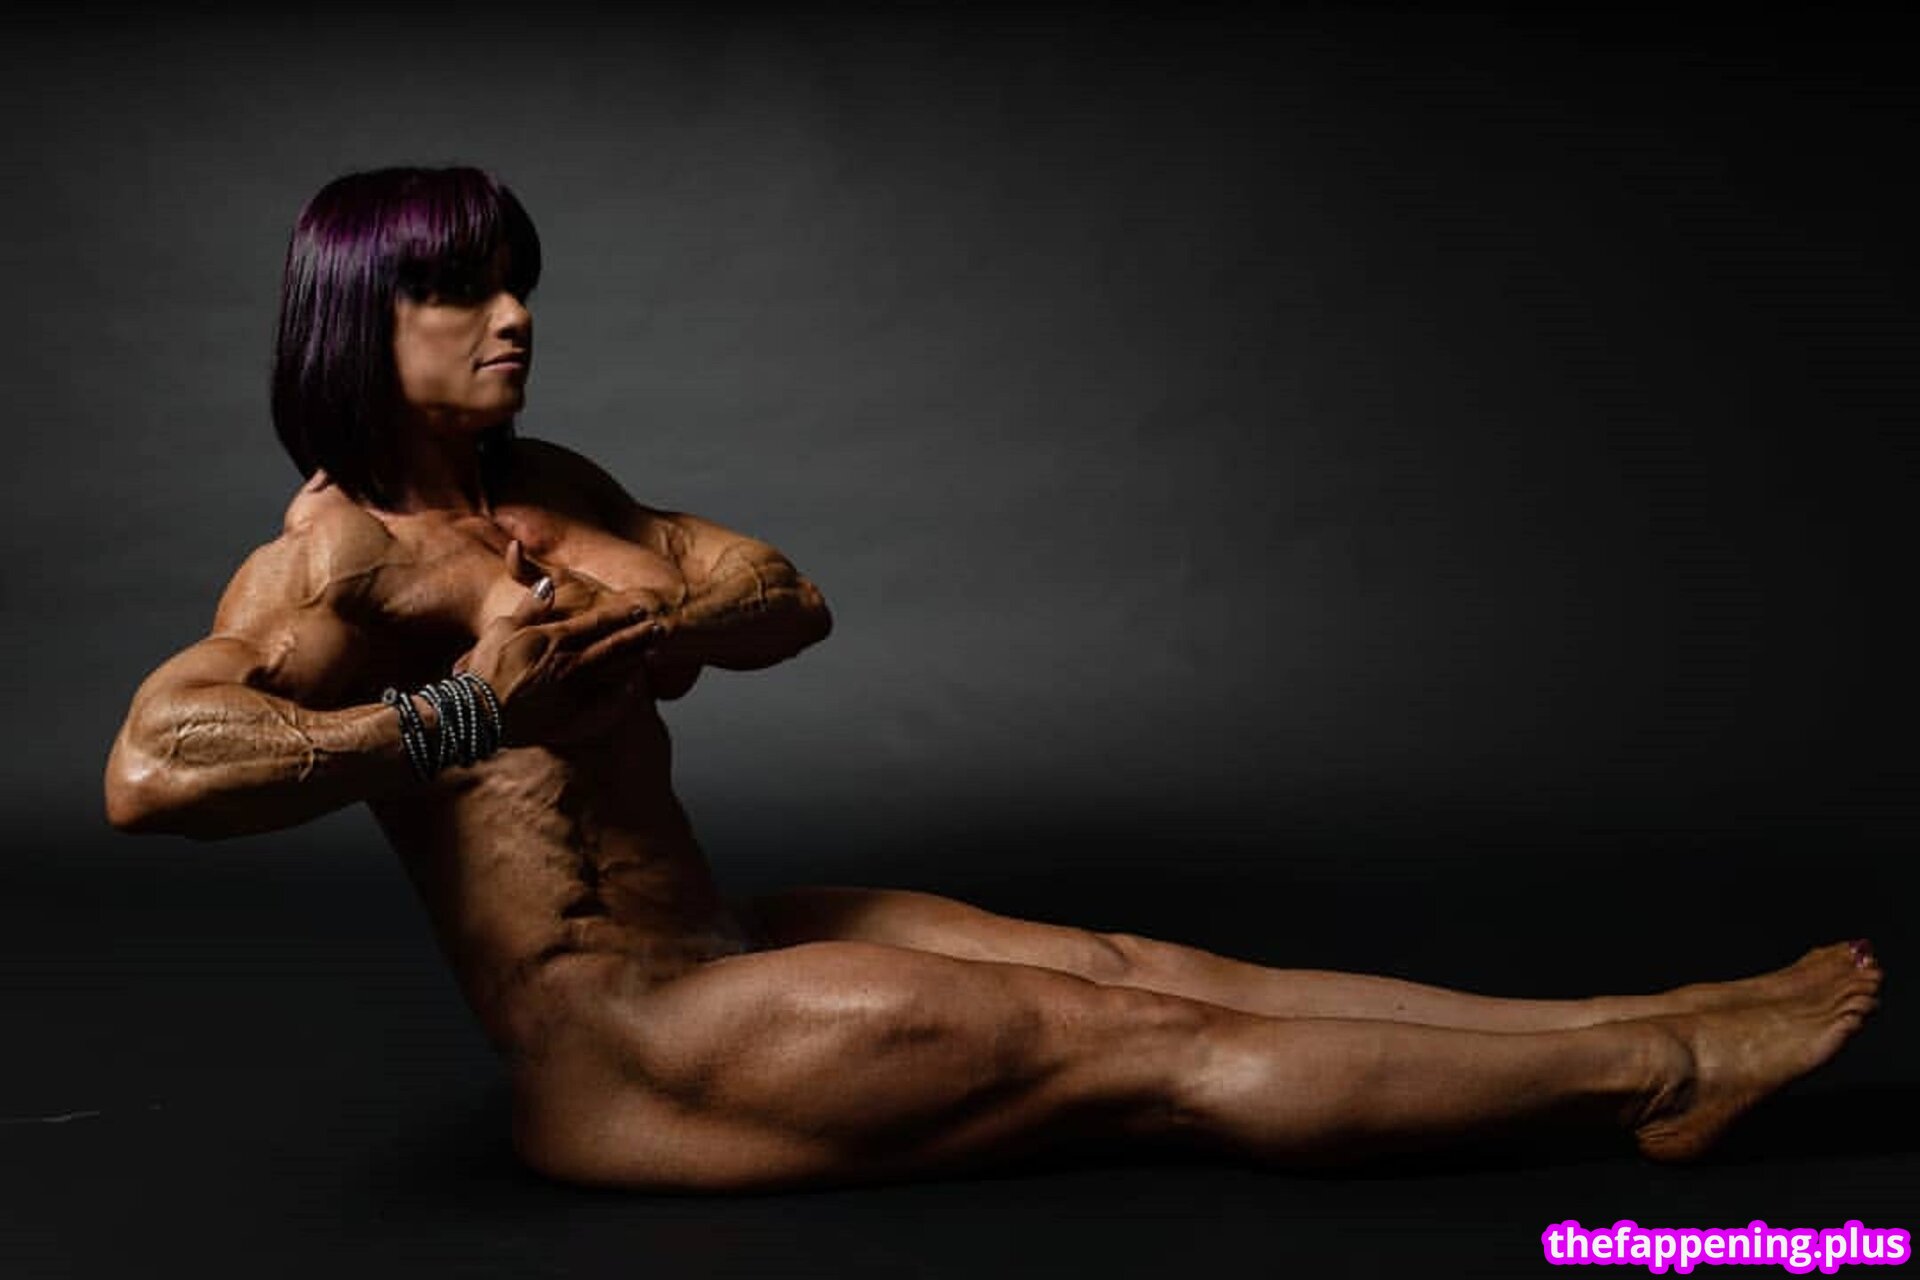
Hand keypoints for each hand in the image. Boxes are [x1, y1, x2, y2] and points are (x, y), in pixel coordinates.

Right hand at [454, 541, 668, 746]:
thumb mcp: (502, 628)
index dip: (621, 615)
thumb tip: (548, 585)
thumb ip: (530, 607)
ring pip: (614, 672)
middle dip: (639, 635)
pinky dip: (620, 697)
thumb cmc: (485, 669)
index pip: (597, 623)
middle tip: (661, 627)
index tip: (640, 608)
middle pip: (614, 646)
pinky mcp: (571, 717)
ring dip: (635, 660)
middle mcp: (570, 664)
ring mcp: (574, 692)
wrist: (477, 714)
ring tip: (653, 651)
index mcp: (554, 639)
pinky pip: (604, 706)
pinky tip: (632, 690)